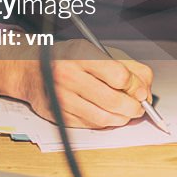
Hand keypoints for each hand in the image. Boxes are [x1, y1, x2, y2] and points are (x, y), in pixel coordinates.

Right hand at [0, 39, 153, 128]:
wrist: (30, 70)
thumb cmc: (66, 59)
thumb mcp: (93, 50)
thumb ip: (123, 65)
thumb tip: (145, 86)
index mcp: (79, 55)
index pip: (119, 75)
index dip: (136, 86)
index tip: (141, 90)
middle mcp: (68, 77)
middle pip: (114, 100)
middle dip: (134, 107)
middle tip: (139, 106)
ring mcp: (62, 99)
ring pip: (105, 118)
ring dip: (122, 118)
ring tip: (126, 112)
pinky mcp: (60, 116)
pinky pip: (91, 126)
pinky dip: (105, 123)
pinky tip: (107, 114)